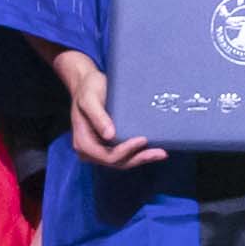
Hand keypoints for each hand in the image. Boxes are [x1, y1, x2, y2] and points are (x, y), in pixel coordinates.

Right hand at [49, 48, 164, 172]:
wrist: (87, 84)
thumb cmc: (87, 89)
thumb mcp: (89, 99)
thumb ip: (97, 116)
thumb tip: (109, 136)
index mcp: (83, 142)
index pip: (107, 155)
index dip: (126, 151)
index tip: (142, 140)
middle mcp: (91, 150)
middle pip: (117, 162)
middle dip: (139, 158)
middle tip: (160, 152)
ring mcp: (100, 149)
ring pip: (123, 161)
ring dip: (142, 158)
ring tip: (161, 153)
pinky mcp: (109, 145)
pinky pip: (125, 154)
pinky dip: (139, 153)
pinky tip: (153, 149)